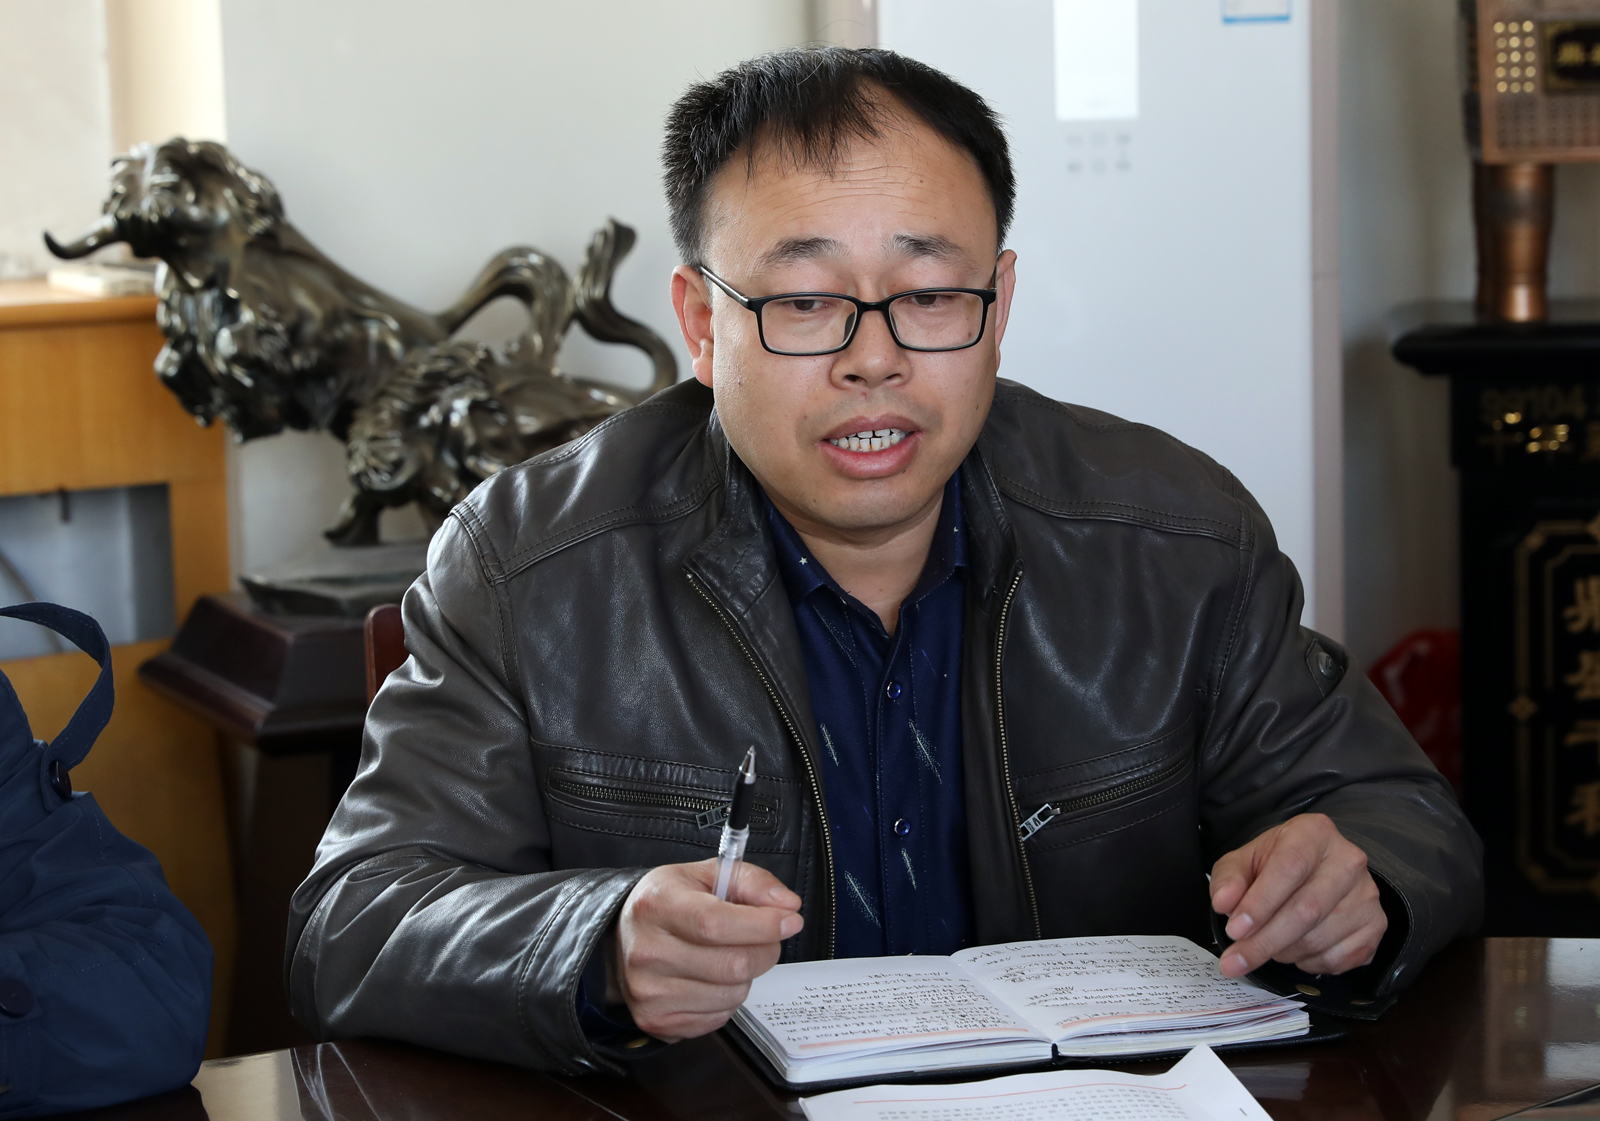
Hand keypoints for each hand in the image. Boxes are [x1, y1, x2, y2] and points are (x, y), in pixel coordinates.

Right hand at [615, 858, 802, 1041]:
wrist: (623, 940)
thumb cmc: (671, 903)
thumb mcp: (707, 875)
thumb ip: (752, 881)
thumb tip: (787, 905)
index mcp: (657, 904)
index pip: (716, 923)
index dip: (762, 925)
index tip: (790, 921)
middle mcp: (646, 951)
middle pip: (731, 965)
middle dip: (765, 951)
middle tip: (765, 938)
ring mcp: (648, 992)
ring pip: (731, 995)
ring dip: (745, 977)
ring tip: (727, 956)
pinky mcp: (657, 1021)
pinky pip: (718, 1018)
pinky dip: (727, 1000)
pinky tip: (710, 979)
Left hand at [1209, 813, 1385, 978]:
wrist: (1317, 870)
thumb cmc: (1276, 864)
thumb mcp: (1244, 861)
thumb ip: (1229, 879)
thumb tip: (1224, 902)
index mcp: (1313, 832)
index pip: (1289, 868)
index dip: (1260, 904)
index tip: (1234, 930)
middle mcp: (1348, 860)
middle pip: (1306, 910)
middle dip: (1264, 941)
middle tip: (1234, 960)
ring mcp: (1367, 894)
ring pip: (1319, 939)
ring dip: (1283, 952)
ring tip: (1264, 945)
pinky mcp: (1376, 925)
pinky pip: (1338, 958)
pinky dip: (1307, 963)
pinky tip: (1294, 950)